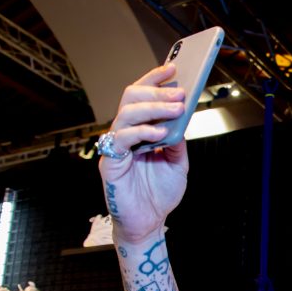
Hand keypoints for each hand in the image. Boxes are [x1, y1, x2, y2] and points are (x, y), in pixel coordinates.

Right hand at [98, 64, 188, 243]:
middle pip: (131, 97)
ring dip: (153, 107)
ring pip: (126, 113)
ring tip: (175, 107)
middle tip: (179, 91)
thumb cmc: (159, 193)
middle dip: (156, 90)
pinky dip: (142, 131)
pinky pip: (122, 139)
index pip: (141, 95)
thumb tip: (182, 117)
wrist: (149, 223)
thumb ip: (177, 139)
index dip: (154, 79)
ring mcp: (116, 147)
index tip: (173, 67)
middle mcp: (125, 134)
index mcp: (139, 130)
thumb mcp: (178, 162)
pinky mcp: (110, 162)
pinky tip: (160, 132)